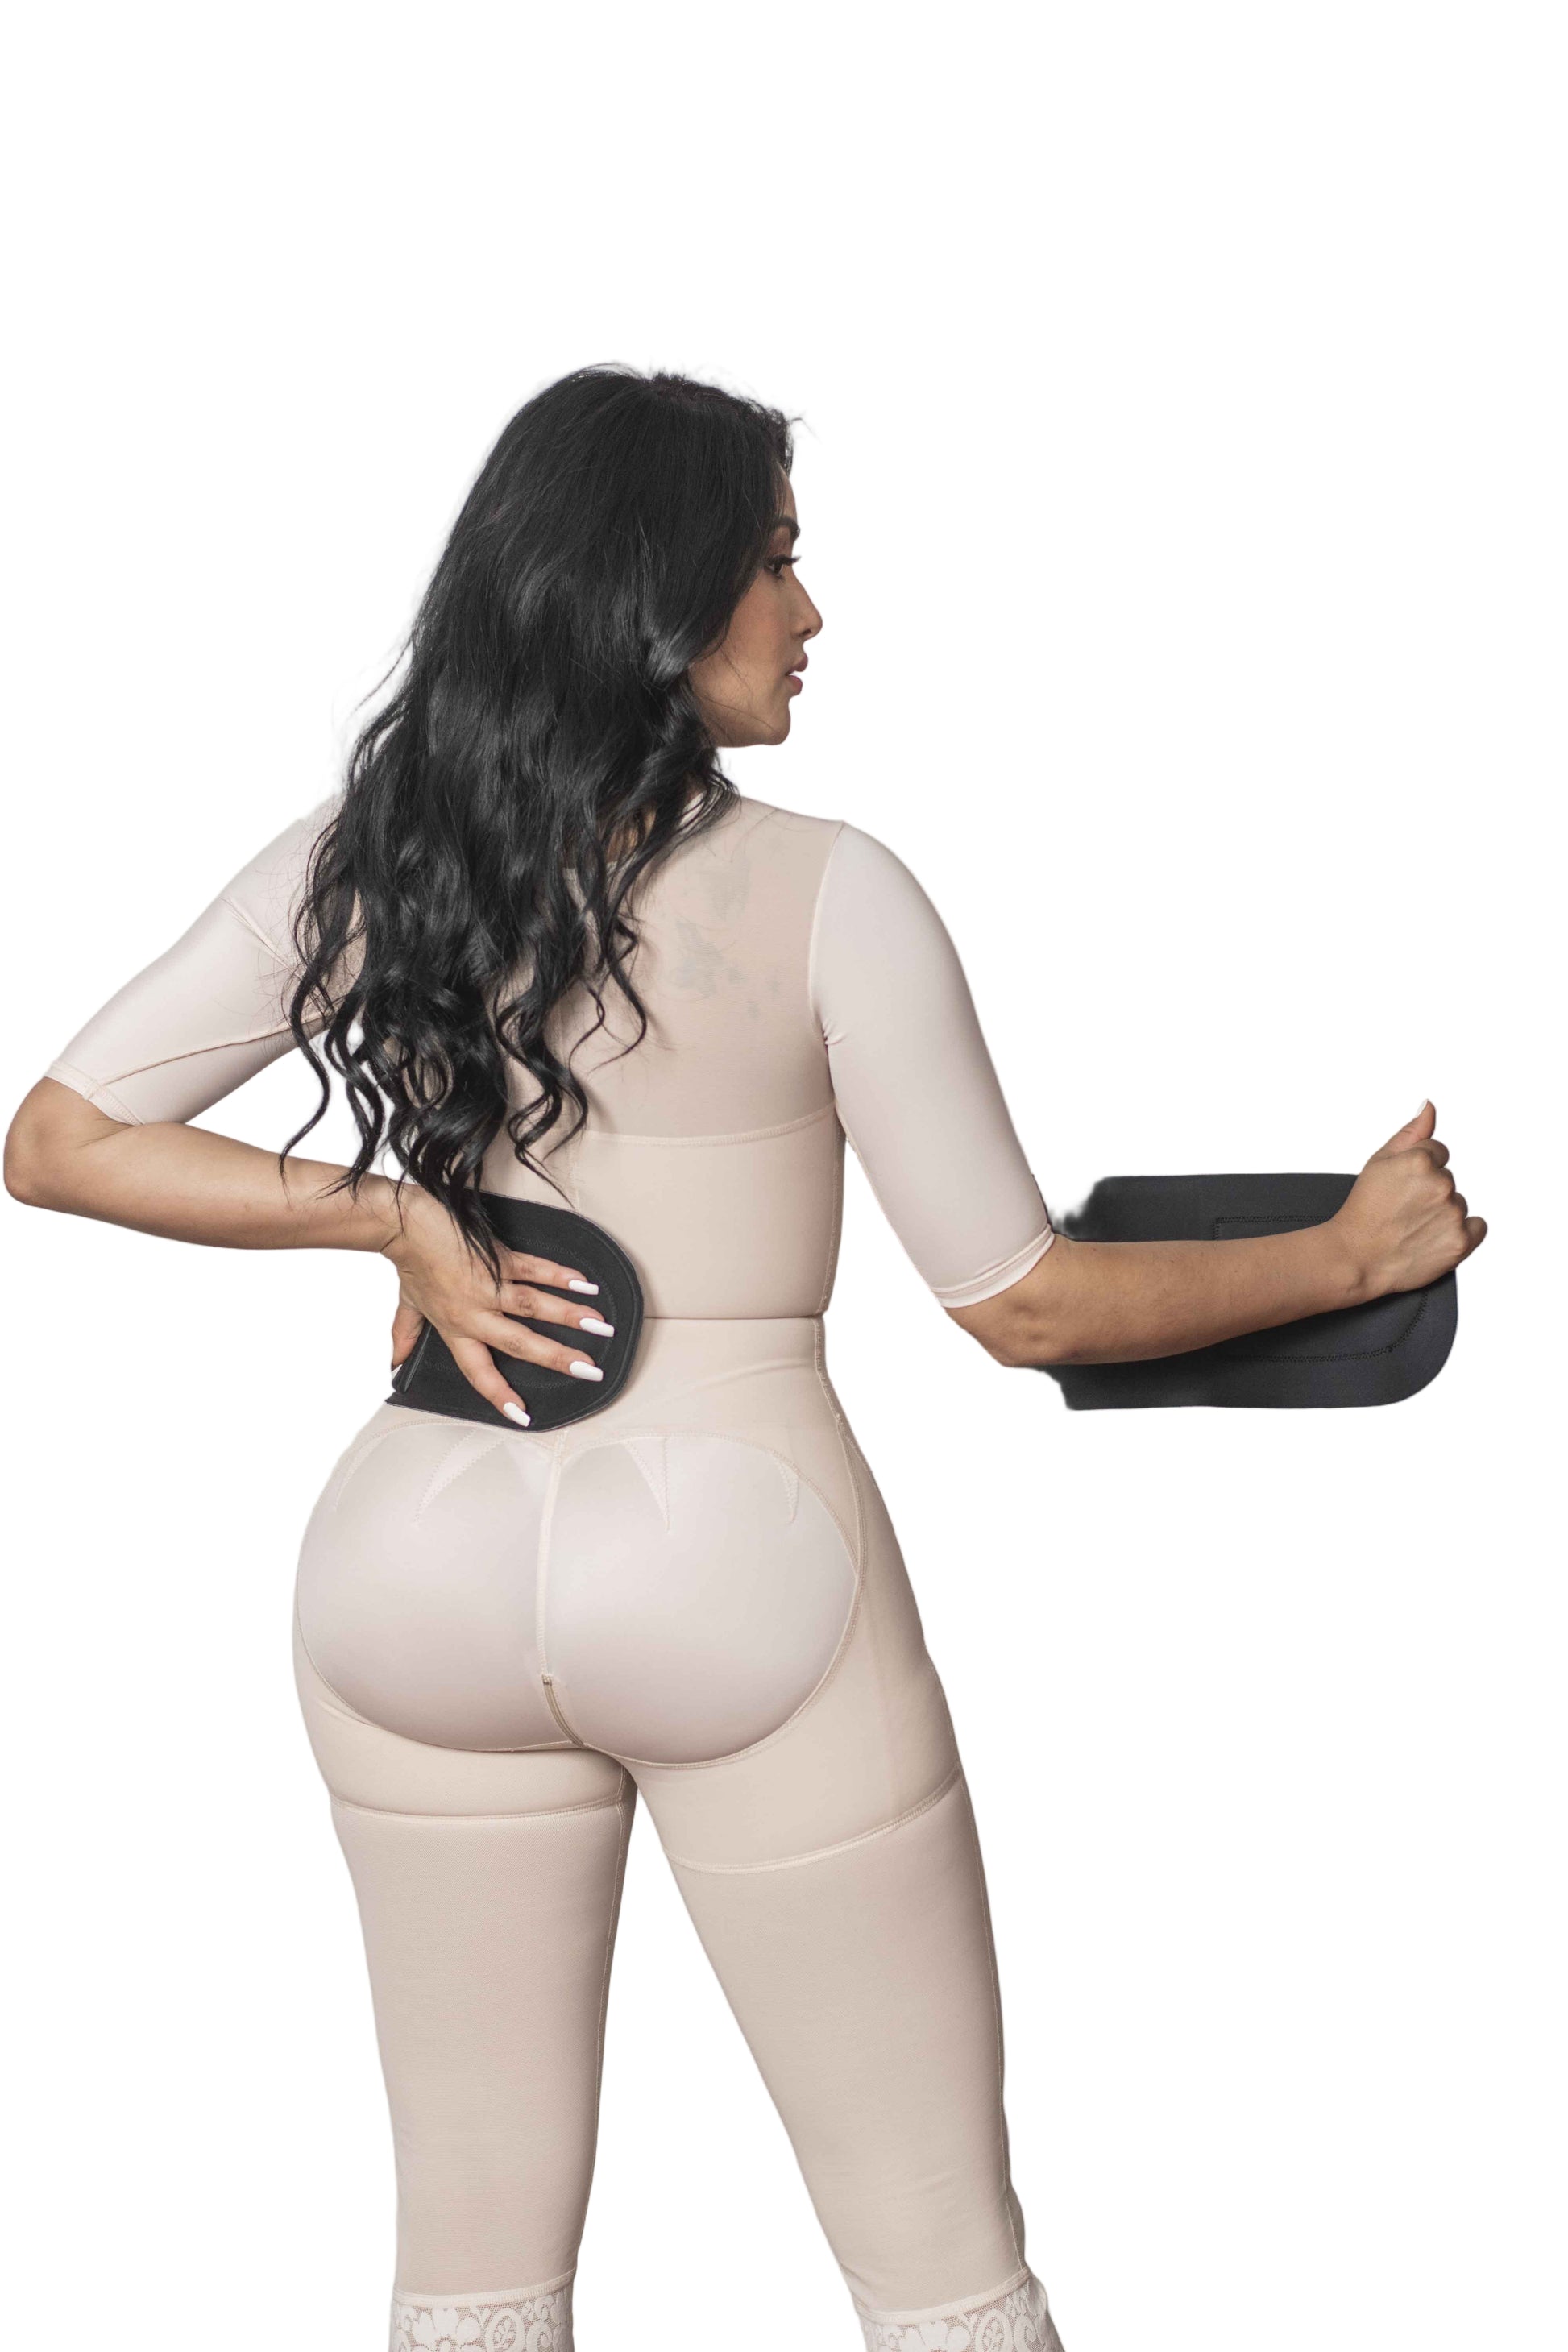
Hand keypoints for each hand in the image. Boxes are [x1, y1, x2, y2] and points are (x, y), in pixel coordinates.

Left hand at [381, 1187, 613, 1426]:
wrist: (404, 1225)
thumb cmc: (409, 1261)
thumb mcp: (407, 1305)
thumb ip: (405, 1336)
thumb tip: (395, 1364)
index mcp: (456, 1328)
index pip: (479, 1371)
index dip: (500, 1395)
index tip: (524, 1415)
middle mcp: (475, 1312)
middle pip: (521, 1343)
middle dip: (558, 1358)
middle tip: (589, 1369)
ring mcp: (488, 1285)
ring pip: (534, 1306)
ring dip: (569, 1315)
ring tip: (600, 1325)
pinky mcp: (496, 1258)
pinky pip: (533, 1269)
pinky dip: (560, 1276)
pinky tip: (584, 1285)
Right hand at [1331, 1100, 1486, 1301]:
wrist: (1355, 1258)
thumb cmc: (1363, 1211)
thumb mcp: (1379, 1162)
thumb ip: (1411, 1133)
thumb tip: (1430, 1107)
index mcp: (1420, 1160)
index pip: (1437, 1153)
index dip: (1416, 1171)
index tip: (1401, 1188)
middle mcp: (1441, 1185)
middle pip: (1447, 1179)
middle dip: (1428, 1191)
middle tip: (1402, 1210)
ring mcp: (1452, 1214)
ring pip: (1458, 1203)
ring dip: (1442, 1212)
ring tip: (1413, 1227)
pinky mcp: (1461, 1242)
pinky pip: (1477, 1227)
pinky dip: (1462, 1232)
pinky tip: (1436, 1236)